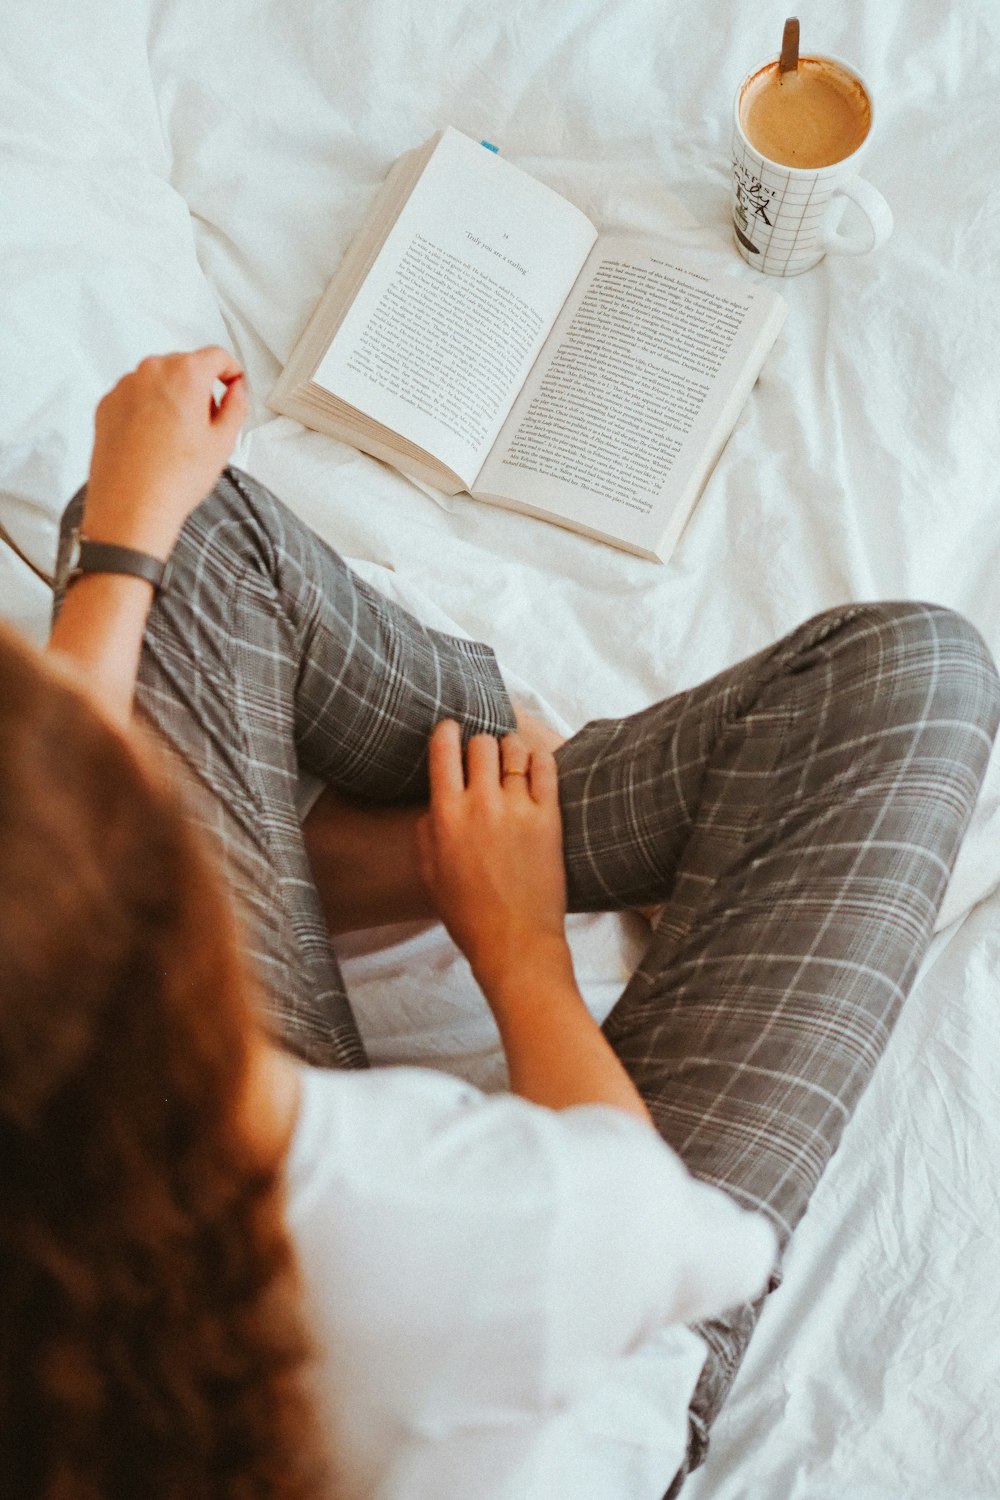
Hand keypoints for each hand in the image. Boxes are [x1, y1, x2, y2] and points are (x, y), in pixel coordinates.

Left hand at [82, 346, 247, 560]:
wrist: (131, 507)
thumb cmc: (173, 478)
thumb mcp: (223, 442)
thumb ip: (236, 406)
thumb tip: (236, 392)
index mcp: (185, 373)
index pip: (216, 356)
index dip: (231, 371)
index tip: (233, 384)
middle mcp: (151, 371)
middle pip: (185, 366)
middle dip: (200, 389)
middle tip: (207, 424)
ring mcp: (125, 387)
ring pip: (158, 382)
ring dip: (173, 399)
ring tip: (178, 440)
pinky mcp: (107, 405)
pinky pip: (135, 397)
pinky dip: (148, 411)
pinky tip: (155, 443)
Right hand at [416, 721, 568, 988]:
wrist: (515, 941)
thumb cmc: (468, 914)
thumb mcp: (430, 873)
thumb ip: (426, 831)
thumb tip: (435, 802)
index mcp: (446, 816)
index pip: (444, 750)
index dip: (446, 732)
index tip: (450, 732)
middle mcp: (481, 804)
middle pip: (481, 743)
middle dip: (479, 743)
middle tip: (483, 754)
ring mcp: (518, 808)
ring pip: (514, 749)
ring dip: (509, 748)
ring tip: (510, 758)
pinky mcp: (549, 817)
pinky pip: (546, 767)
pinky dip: (539, 758)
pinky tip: (534, 764)